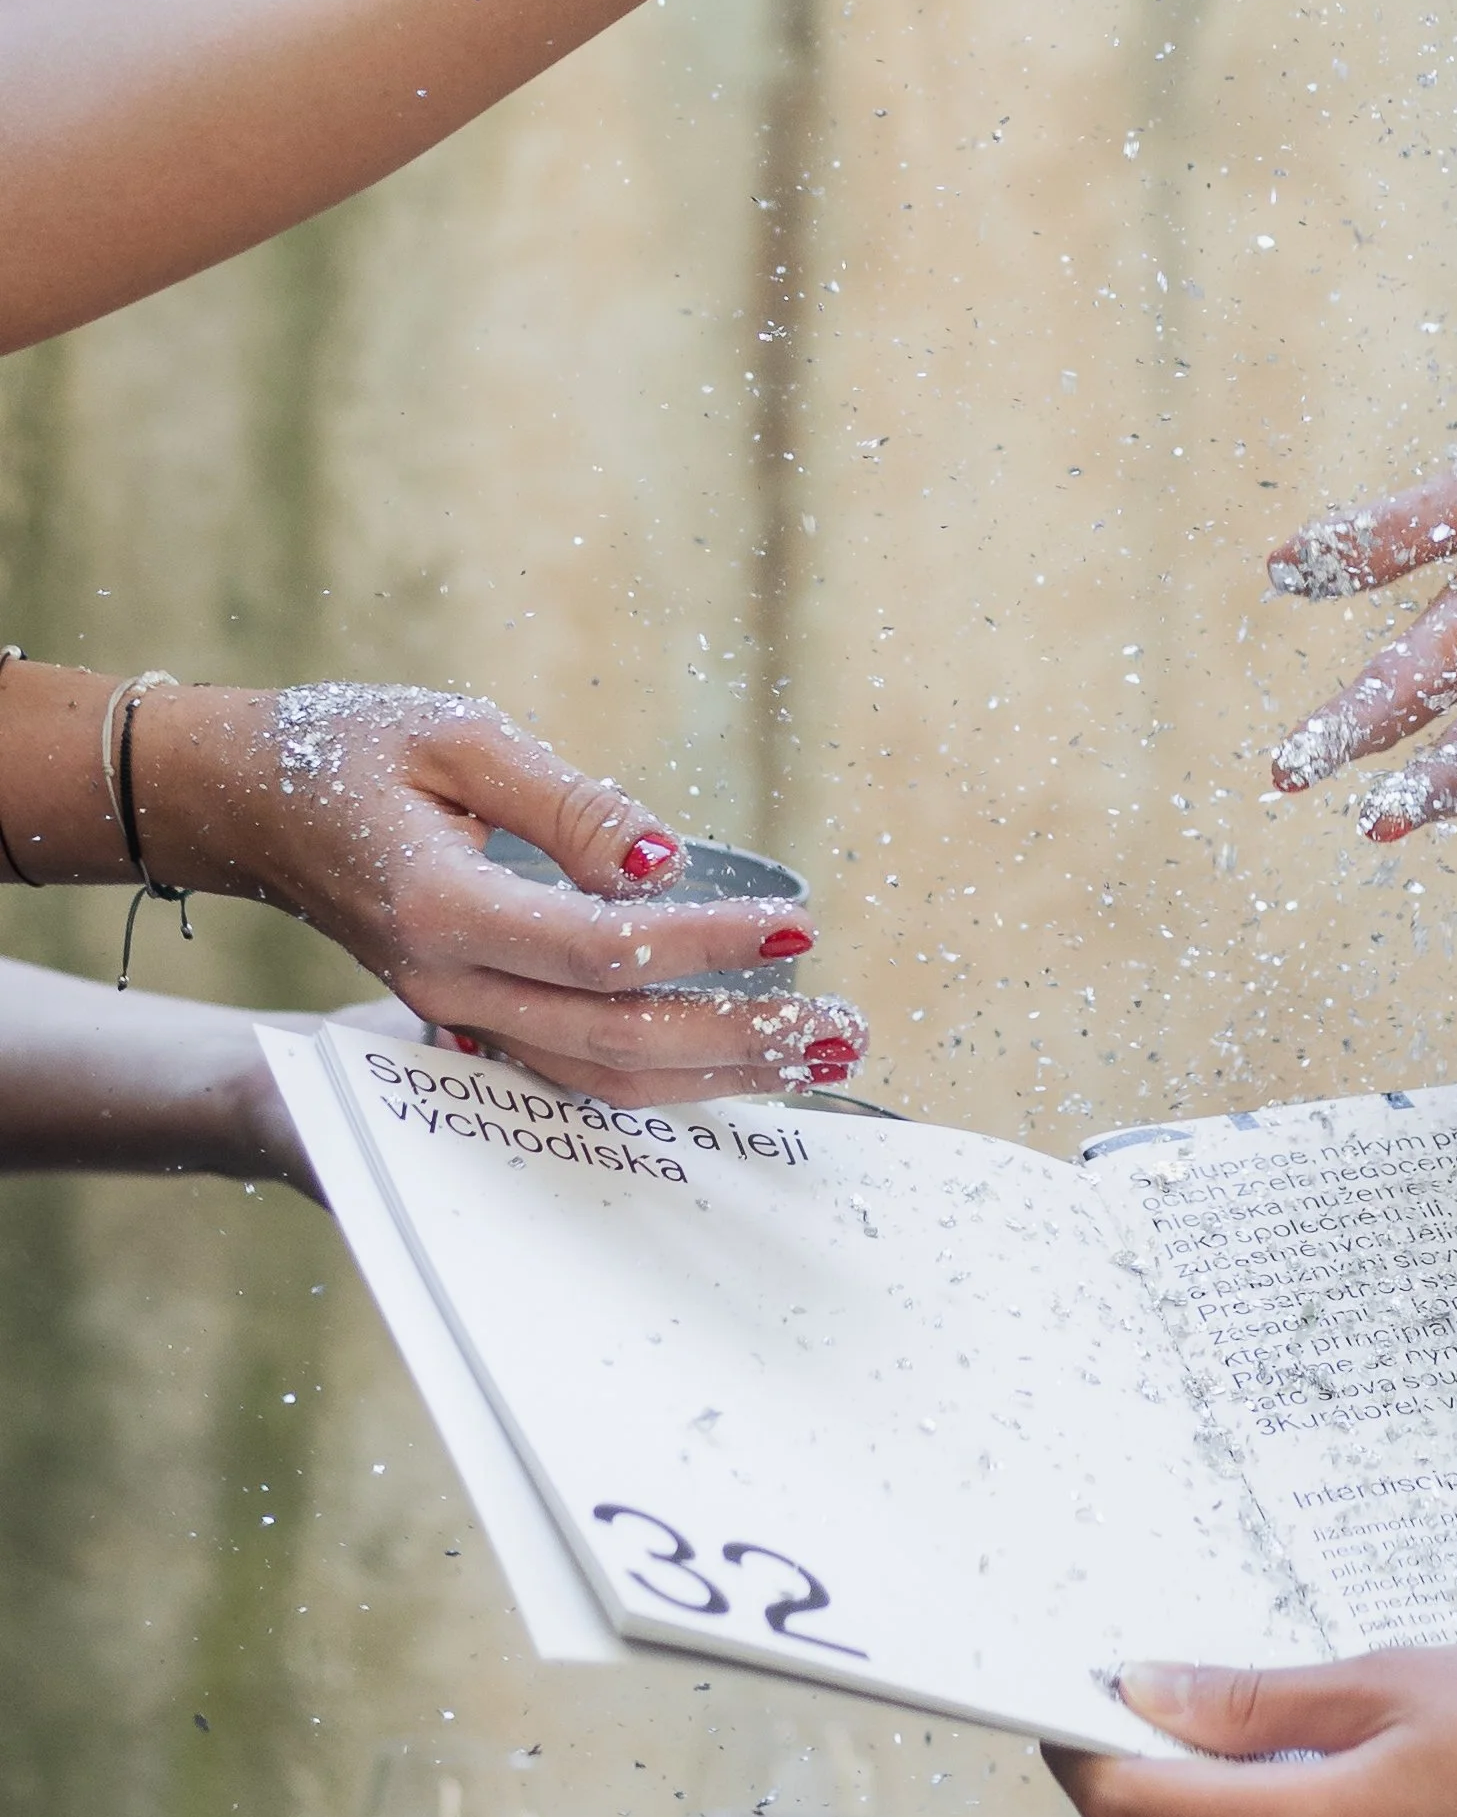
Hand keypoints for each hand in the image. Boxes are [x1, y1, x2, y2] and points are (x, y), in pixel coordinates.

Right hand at [132, 685, 866, 1104]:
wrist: (252, 803)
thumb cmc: (355, 750)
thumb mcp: (459, 738)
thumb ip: (567, 803)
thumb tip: (663, 862)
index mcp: (441, 908)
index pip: (600, 952)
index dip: (705, 947)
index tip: (797, 930)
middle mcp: (447, 984)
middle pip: (614, 1043)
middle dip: (739, 1040)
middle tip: (845, 1023)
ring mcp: (455, 1016)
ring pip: (599, 1079)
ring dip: (719, 1074)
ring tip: (821, 1052)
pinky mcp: (472, 1020)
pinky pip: (576, 1070)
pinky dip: (666, 1076)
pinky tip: (743, 1062)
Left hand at [1046, 1645, 1456, 1816]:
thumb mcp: (1381, 1680)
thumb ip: (1251, 1700)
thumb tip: (1142, 1693)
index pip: (1137, 1807)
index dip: (1078, 1747)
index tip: (1053, 1687)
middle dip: (1168, 1747)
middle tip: (1163, 1657)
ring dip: (1238, 1775)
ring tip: (1282, 1694)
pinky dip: (1293, 1803)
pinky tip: (1340, 1745)